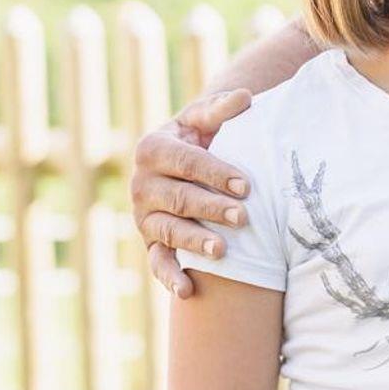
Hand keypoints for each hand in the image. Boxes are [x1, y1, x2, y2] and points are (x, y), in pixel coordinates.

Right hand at [130, 89, 253, 296]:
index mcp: (153, 148)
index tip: (247, 185)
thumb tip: (245, 98)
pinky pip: (157, 262)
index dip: (216, 173)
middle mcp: (141, 183)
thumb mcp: (206, 119)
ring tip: (222, 250)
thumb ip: (221, 109)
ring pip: (169, 230)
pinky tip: (187, 291)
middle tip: (244, 217)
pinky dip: (169, 277)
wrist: (185, 163)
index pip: (186, 161)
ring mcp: (143, 216)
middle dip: (212, 208)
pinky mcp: (150, 242)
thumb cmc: (203, 137)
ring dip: (194, 241)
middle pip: (179, 198)